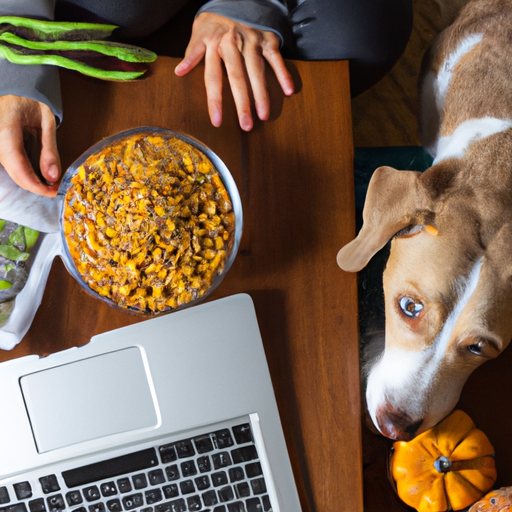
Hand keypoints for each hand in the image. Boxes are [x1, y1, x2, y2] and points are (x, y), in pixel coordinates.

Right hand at [0, 95, 60, 196]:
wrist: (13, 92)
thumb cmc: (29, 102)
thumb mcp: (46, 122)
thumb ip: (49, 150)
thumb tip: (52, 176)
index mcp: (6, 132)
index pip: (19, 168)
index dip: (36, 185)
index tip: (53, 192)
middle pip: (16, 174)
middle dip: (37, 186)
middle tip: (57, 189)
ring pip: (14, 173)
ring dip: (33, 181)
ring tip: (52, 182)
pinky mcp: (0, 151)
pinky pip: (13, 167)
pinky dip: (28, 174)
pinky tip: (42, 174)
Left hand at [175, 12, 293, 130]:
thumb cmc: (214, 23)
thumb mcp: (198, 33)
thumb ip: (192, 54)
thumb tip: (179, 71)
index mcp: (214, 45)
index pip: (213, 77)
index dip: (215, 100)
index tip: (217, 121)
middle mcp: (233, 44)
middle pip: (237, 78)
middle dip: (242, 103)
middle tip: (245, 125)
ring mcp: (252, 41)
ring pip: (257, 71)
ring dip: (262, 94)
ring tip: (264, 116)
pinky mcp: (268, 39)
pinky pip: (276, 58)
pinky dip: (284, 73)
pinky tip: (289, 91)